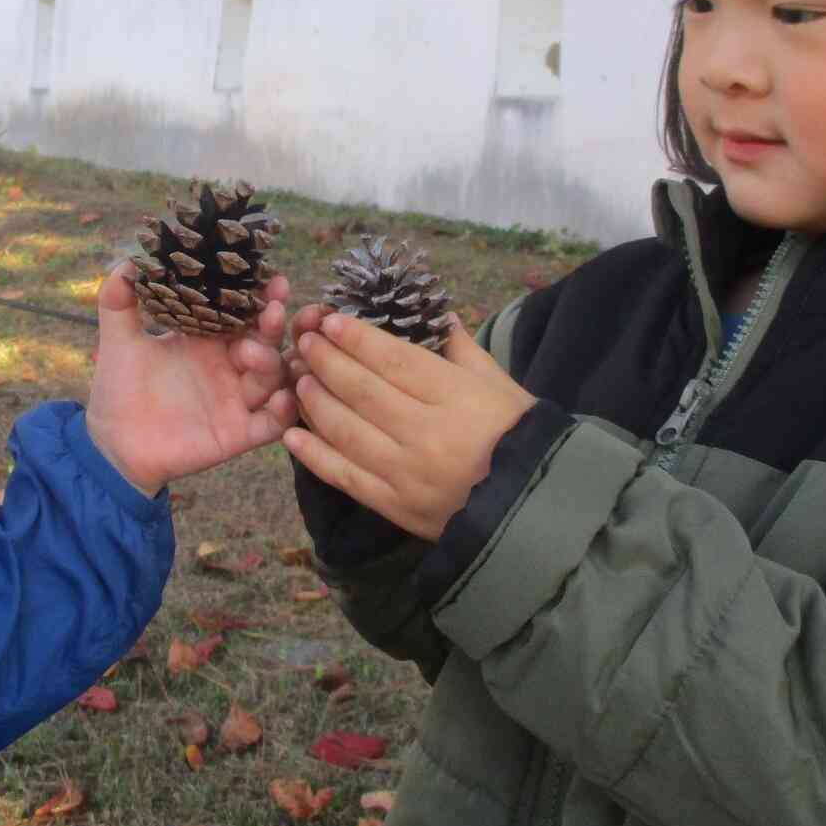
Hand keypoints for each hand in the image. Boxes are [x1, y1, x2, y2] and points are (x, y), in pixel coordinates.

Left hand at [85, 263, 297, 496]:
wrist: (111, 443)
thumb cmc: (118, 390)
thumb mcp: (119, 342)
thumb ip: (118, 302)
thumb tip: (125, 262)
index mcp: (207, 341)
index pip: (242, 313)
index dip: (258, 296)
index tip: (270, 278)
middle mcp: (228, 366)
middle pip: (265, 341)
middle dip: (272, 323)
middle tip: (272, 308)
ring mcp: (236, 400)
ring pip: (272, 377)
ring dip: (270, 362)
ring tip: (252, 352)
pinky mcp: (238, 434)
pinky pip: (272, 423)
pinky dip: (284, 411)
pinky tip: (281, 398)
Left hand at [283, 309, 533, 541]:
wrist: (533, 510)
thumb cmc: (520, 437)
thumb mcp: (500, 385)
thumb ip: (462, 350)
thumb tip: (434, 315)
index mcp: (457, 398)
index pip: (394, 361)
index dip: (357, 339)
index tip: (329, 321)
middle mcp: (427, 434)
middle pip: (362, 391)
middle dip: (326, 361)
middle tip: (304, 341)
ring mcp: (407, 474)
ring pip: (346, 430)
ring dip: (315, 401)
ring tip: (298, 378)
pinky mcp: (395, 507)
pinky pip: (345, 477)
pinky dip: (313, 456)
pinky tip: (291, 435)